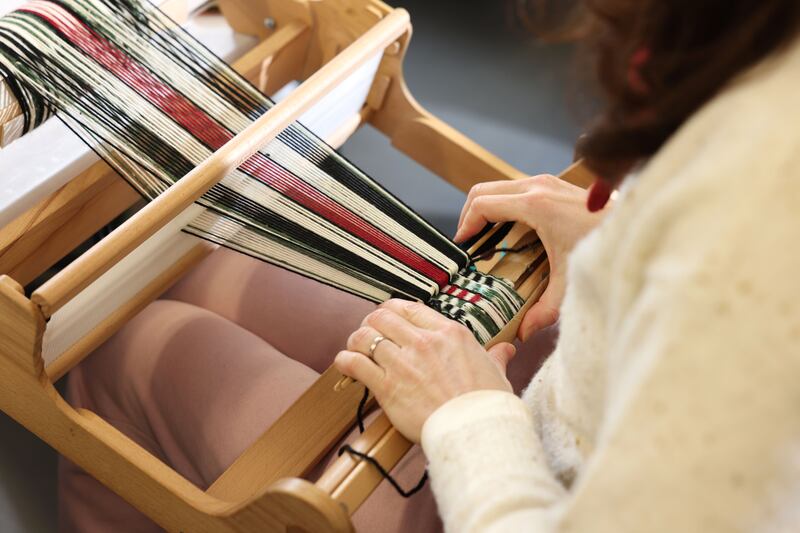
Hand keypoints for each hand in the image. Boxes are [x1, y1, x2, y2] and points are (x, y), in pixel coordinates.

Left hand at [335, 299, 515, 442]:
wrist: (475, 431)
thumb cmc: (487, 404)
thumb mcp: (496, 373)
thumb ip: (496, 356)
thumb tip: (506, 349)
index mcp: (449, 332)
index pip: (409, 308)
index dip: (393, 311)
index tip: (388, 319)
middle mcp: (423, 341)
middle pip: (382, 316)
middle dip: (371, 322)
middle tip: (368, 333)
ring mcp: (404, 362)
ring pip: (365, 336)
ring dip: (356, 340)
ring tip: (354, 347)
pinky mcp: (388, 386)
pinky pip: (356, 363)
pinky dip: (345, 361)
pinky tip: (344, 363)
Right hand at [454, 174, 607, 339]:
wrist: (642, 225)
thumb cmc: (607, 247)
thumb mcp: (572, 282)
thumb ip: (545, 309)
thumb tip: (524, 332)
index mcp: (535, 205)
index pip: (482, 205)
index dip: (465, 225)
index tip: (461, 247)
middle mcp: (538, 186)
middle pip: (483, 190)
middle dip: (469, 216)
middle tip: (468, 244)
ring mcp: (547, 182)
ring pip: (499, 188)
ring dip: (488, 210)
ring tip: (486, 240)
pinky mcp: (555, 185)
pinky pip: (517, 190)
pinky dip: (505, 207)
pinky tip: (512, 234)